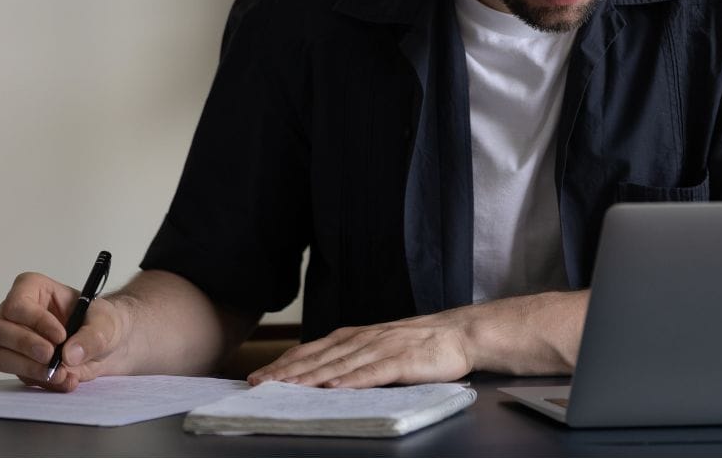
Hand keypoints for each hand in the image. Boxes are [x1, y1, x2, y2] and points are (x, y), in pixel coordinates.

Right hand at [0, 272, 126, 391]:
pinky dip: (43, 381)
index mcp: (33, 289)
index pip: (17, 303)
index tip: (61, 335)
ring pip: (0, 356)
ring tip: (61, 373)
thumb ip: (91, 336)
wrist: (109, 347)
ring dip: (29, 368)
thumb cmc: (102, 322)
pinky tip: (66, 379)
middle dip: (24, 345)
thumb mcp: (106, 323)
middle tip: (51, 356)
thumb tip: (69, 354)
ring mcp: (14, 341)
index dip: (35, 320)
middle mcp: (16, 314)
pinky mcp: (20, 364)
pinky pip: (20, 376)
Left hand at [248, 310, 473, 388]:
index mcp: (358, 336)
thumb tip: (324, 375)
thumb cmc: (422, 343)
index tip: (261, 375)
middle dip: (287, 371)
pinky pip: (374, 372)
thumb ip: (355, 357)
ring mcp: (384, 349)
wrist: (461, 333)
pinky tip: (336, 388)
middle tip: (259, 384)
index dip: (286, 362)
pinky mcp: (403, 361)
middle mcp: (366, 339)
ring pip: (341, 365)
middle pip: (320, 357)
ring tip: (287, 388)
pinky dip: (353, 380)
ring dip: (311, 377)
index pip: (314, 349)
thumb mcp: (381, 345)